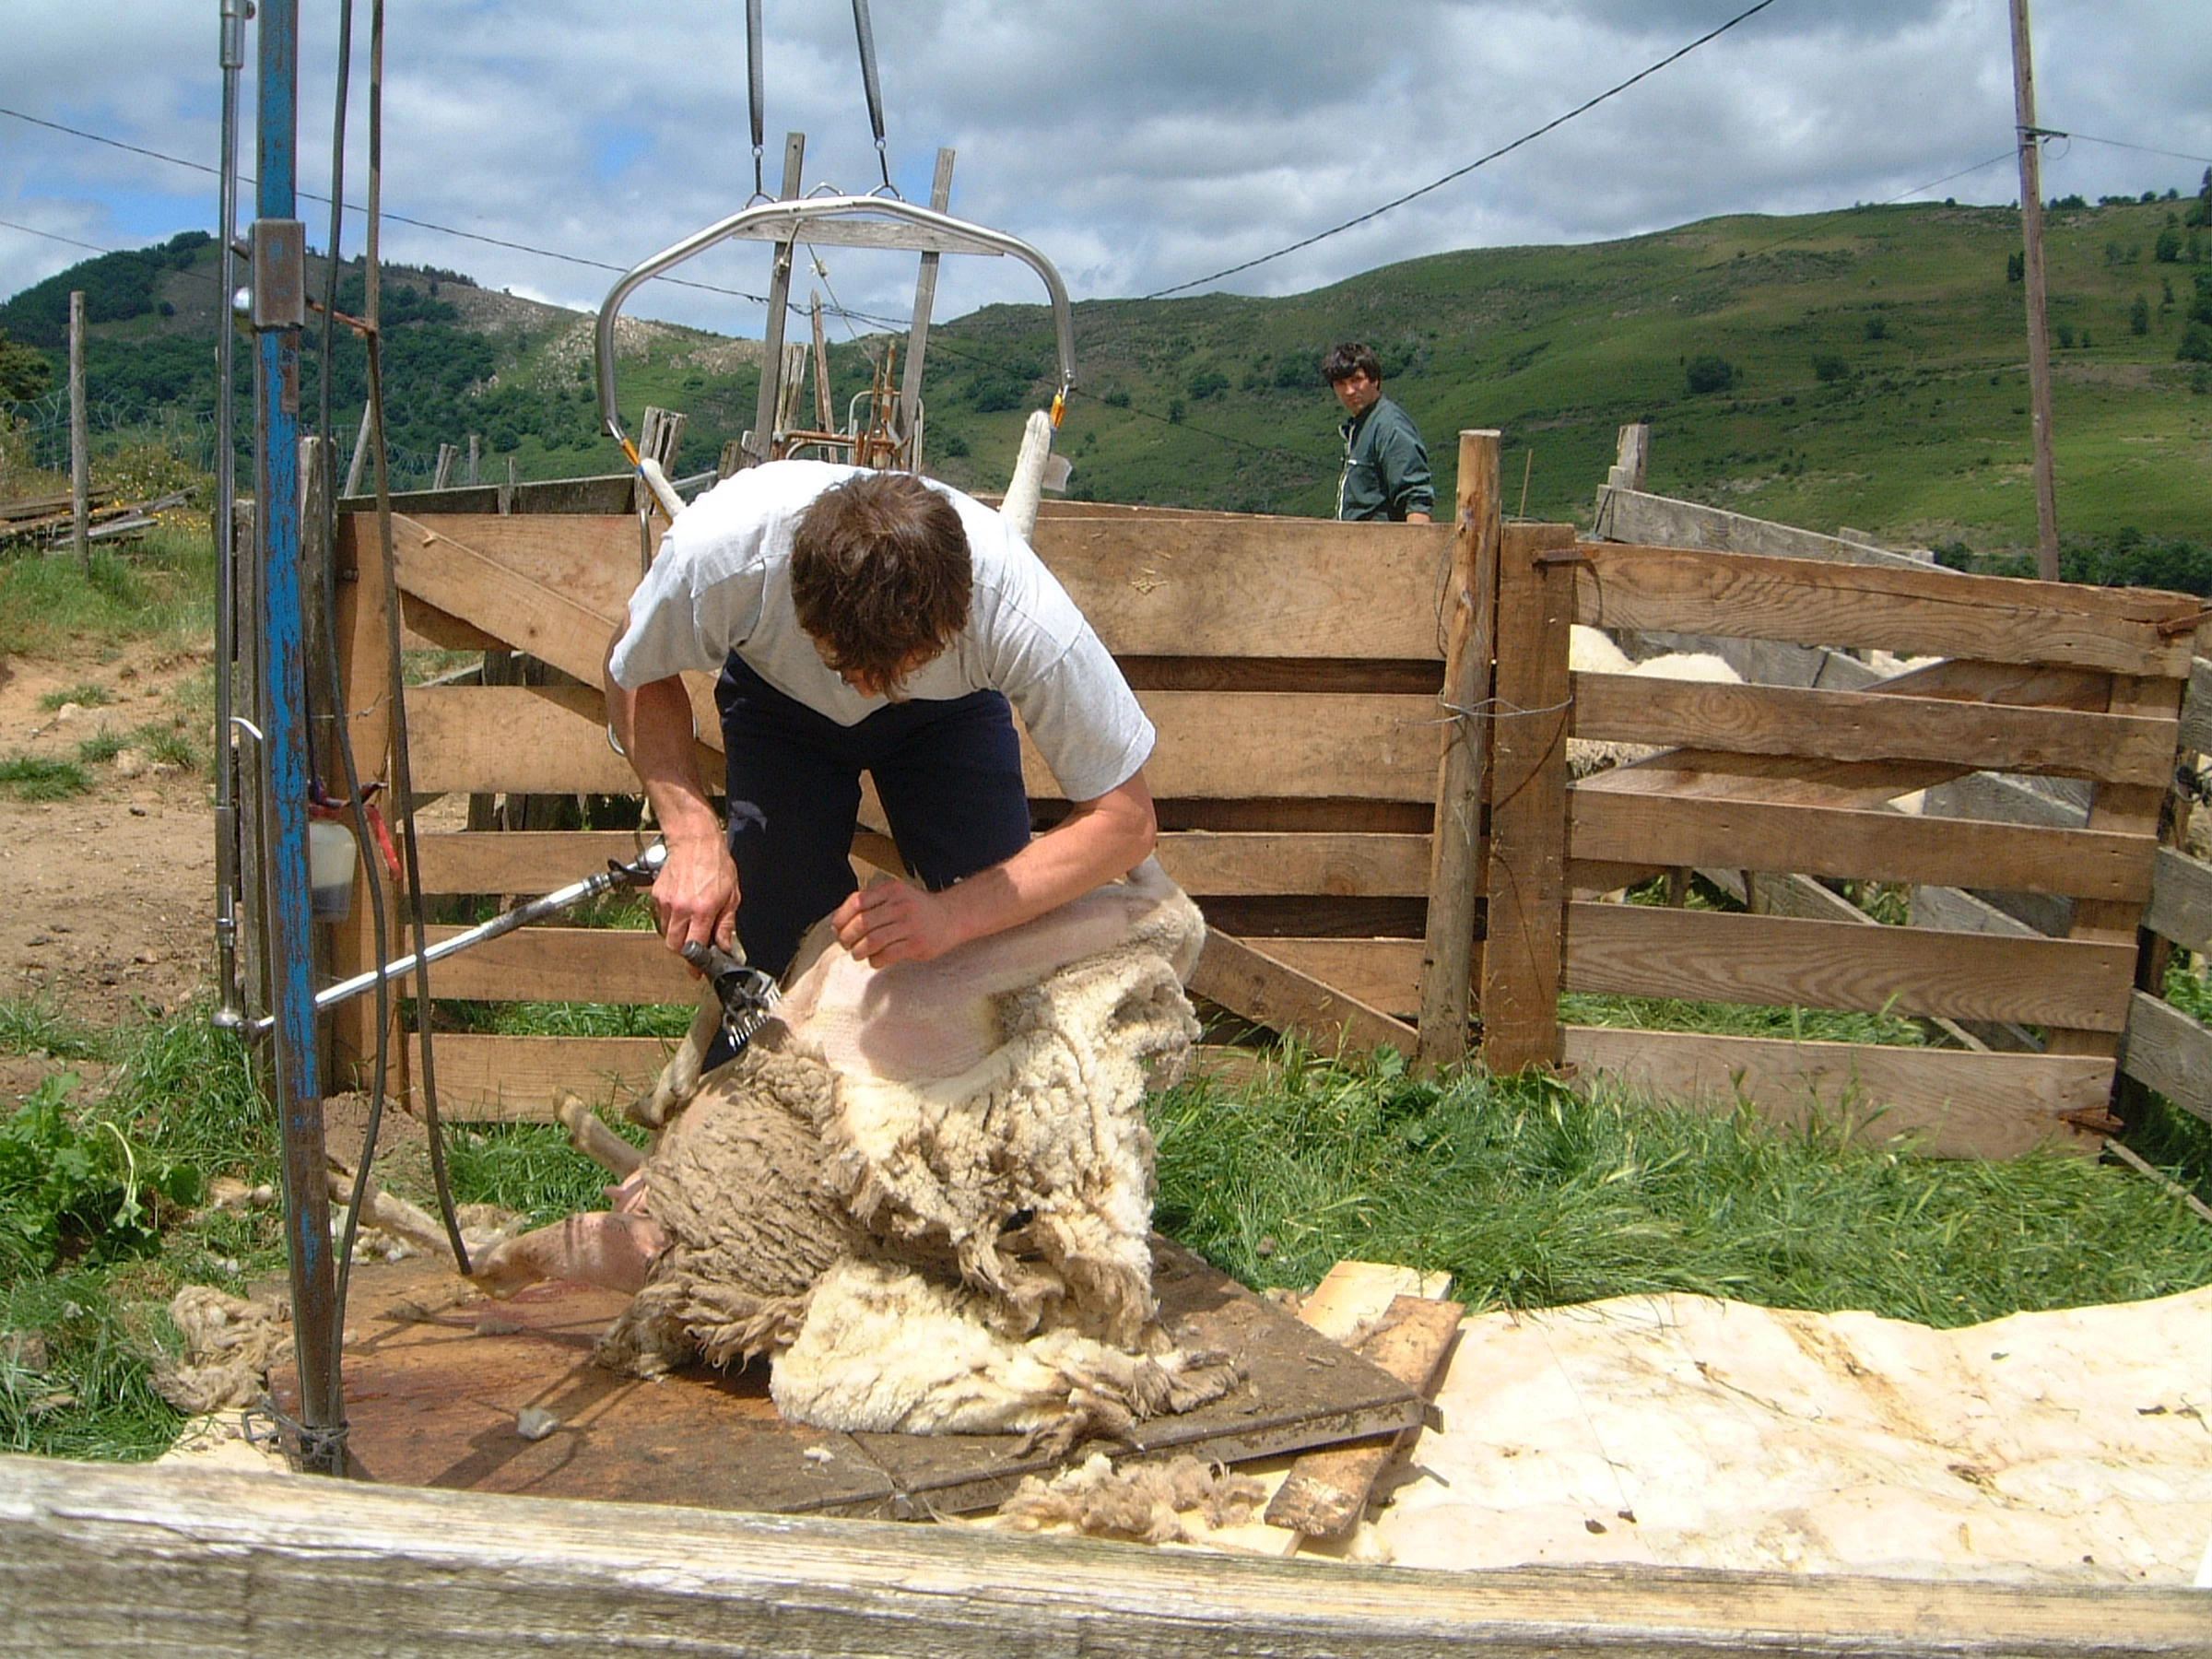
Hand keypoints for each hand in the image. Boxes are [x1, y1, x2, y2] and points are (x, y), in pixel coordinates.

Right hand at [651, 834, 737, 966]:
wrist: (695, 842)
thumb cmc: (716, 865)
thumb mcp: (732, 896)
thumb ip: (726, 924)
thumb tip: (724, 946)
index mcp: (702, 910)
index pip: (694, 947)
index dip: (694, 964)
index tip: (696, 972)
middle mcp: (681, 908)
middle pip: (674, 946)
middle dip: (683, 952)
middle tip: (694, 946)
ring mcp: (666, 902)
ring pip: (666, 933)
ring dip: (677, 935)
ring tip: (690, 923)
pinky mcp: (657, 895)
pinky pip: (661, 917)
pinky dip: (670, 920)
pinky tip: (682, 909)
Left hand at [831, 879, 962, 966]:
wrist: (951, 916)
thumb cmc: (918, 909)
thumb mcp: (896, 895)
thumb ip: (872, 903)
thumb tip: (841, 923)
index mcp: (891, 890)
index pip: (857, 901)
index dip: (842, 917)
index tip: (837, 928)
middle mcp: (900, 905)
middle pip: (862, 923)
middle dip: (847, 937)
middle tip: (845, 944)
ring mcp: (910, 925)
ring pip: (872, 941)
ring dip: (859, 951)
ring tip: (857, 953)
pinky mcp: (916, 944)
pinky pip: (887, 955)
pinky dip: (875, 960)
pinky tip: (874, 959)